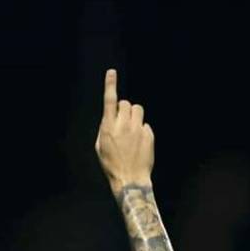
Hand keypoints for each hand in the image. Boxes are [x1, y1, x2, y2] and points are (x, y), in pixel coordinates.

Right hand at [95, 69, 153, 192]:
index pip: (109, 100)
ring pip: (137, 109)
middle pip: (126, 103)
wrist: (130, 178)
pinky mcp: (149, 134)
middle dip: (124, 110)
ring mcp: (138, 129)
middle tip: (122, 123)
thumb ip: (105, 129)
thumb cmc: (111, 164)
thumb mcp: (100, 147)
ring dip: (134, 115)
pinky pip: (145, 124)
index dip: (110, 85)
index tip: (112, 72)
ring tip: (132, 130)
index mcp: (109, 127)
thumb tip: (111, 118)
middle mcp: (124, 125)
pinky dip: (142, 130)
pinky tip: (138, 143)